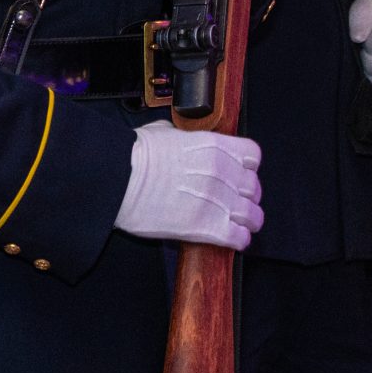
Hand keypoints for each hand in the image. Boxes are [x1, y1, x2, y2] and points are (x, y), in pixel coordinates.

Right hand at [114, 121, 263, 248]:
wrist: (118, 180)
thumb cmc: (134, 155)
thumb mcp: (163, 132)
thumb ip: (182, 137)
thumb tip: (181, 138)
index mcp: (213, 146)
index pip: (252, 156)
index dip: (248, 166)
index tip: (240, 173)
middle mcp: (221, 172)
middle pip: (254, 187)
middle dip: (247, 196)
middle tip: (237, 202)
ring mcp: (217, 201)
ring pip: (253, 215)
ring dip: (247, 221)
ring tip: (239, 224)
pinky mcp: (206, 228)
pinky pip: (239, 238)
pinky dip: (238, 240)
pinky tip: (231, 239)